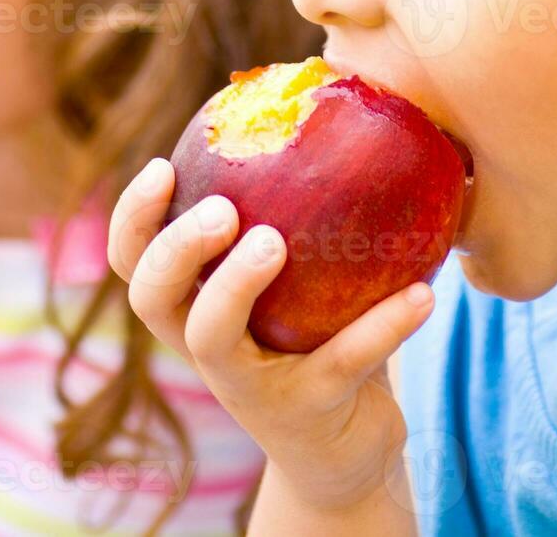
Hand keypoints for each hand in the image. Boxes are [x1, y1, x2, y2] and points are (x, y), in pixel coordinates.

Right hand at [107, 158, 434, 511]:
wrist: (344, 453)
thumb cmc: (320, 342)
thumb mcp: (300, 286)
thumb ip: (302, 217)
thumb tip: (345, 104)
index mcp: (193, 309)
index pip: (133, 261)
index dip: (133, 217)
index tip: (163, 166)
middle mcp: (206, 349)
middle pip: (151, 296)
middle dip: (173, 247)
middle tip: (220, 209)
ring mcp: (250, 386)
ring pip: (213, 336)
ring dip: (235, 283)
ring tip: (272, 240)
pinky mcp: (307, 413)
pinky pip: (342, 362)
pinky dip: (382, 326)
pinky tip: (423, 294)